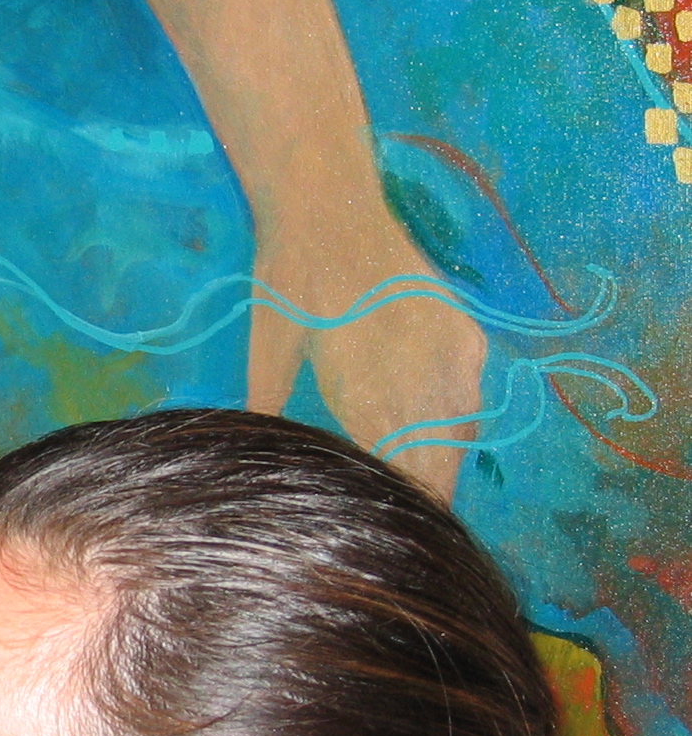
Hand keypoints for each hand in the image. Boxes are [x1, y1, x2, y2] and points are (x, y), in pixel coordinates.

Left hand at [247, 226, 486, 500]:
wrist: (330, 205)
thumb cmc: (288, 279)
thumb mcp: (269, 349)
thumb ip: (271, 404)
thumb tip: (263, 448)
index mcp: (369, 388)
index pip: (397, 470)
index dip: (394, 502)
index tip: (385, 529)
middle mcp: (422, 375)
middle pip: (436, 462)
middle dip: (422, 493)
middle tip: (404, 525)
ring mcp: (452, 353)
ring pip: (458, 433)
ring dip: (440, 463)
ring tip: (420, 492)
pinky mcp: (465, 333)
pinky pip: (471, 397)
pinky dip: (454, 423)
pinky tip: (433, 438)